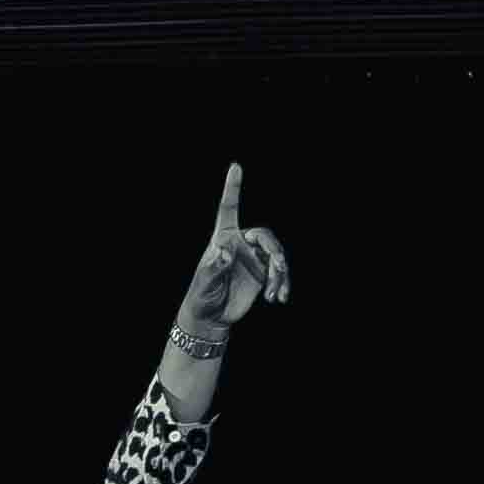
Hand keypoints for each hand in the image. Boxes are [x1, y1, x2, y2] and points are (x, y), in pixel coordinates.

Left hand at [178, 164, 291, 332]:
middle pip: (263, 236)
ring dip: (280, 273)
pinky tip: (278, 298)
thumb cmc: (202, 296)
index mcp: (223, 238)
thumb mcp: (204, 283)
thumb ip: (214, 267)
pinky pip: (278, 272)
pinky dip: (281, 284)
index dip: (232, 188)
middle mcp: (240, 244)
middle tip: (280, 266)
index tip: (235, 167)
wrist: (211, 317)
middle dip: (274, 250)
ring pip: (275, 255)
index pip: (229, 209)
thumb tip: (226, 250)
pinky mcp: (262, 274)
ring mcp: (253, 259)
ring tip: (275, 294)